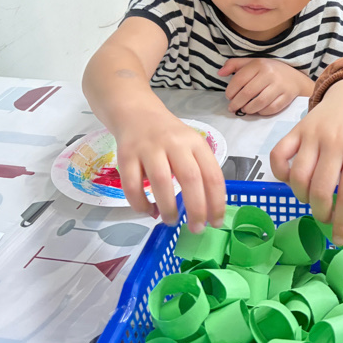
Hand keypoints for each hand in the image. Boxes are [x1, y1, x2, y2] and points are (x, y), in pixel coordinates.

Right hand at [110, 107, 225, 230]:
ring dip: (168, 208)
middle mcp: (174, 143)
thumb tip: (208, 210)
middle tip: (196, 229)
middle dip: (196, 209)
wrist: (136, 113)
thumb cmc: (169, 136)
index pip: (212, 174)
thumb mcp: (190, 145)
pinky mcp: (126, 155)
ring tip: (171, 221)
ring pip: (160, 182)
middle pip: (190, 178)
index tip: (216, 222)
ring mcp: (149, 148)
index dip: (217, 202)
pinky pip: (132, 185)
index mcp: (195, 143)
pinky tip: (148, 211)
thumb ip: (199, 170)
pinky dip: (140, 204)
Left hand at [219, 58, 313, 115]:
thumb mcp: (252, 63)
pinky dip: (262, 112)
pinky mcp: (287, 97)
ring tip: (244, 110)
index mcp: (259, 64)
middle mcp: (270, 74)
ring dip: (248, 109)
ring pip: (260, 102)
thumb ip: (234, 65)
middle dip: (236, 103)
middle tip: (232, 108)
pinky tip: (257, 110)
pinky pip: (272, 108)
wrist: (294, 77)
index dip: (230, 91)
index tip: (228, 96)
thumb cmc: (269, 70)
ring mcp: (280, 86)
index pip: (239, 79)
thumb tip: (219, 73)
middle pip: (248, 93)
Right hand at [270, 78, 342, 243]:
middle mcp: (335, 142)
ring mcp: (312, 134)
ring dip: (302, 196)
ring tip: (313, 199)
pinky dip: (280, 173)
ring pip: (298, 176)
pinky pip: (278, 155)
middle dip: (321, 213)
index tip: (339, 238)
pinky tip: (292, 180)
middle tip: (326, 218)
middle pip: (321, 189)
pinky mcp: (296, 129)